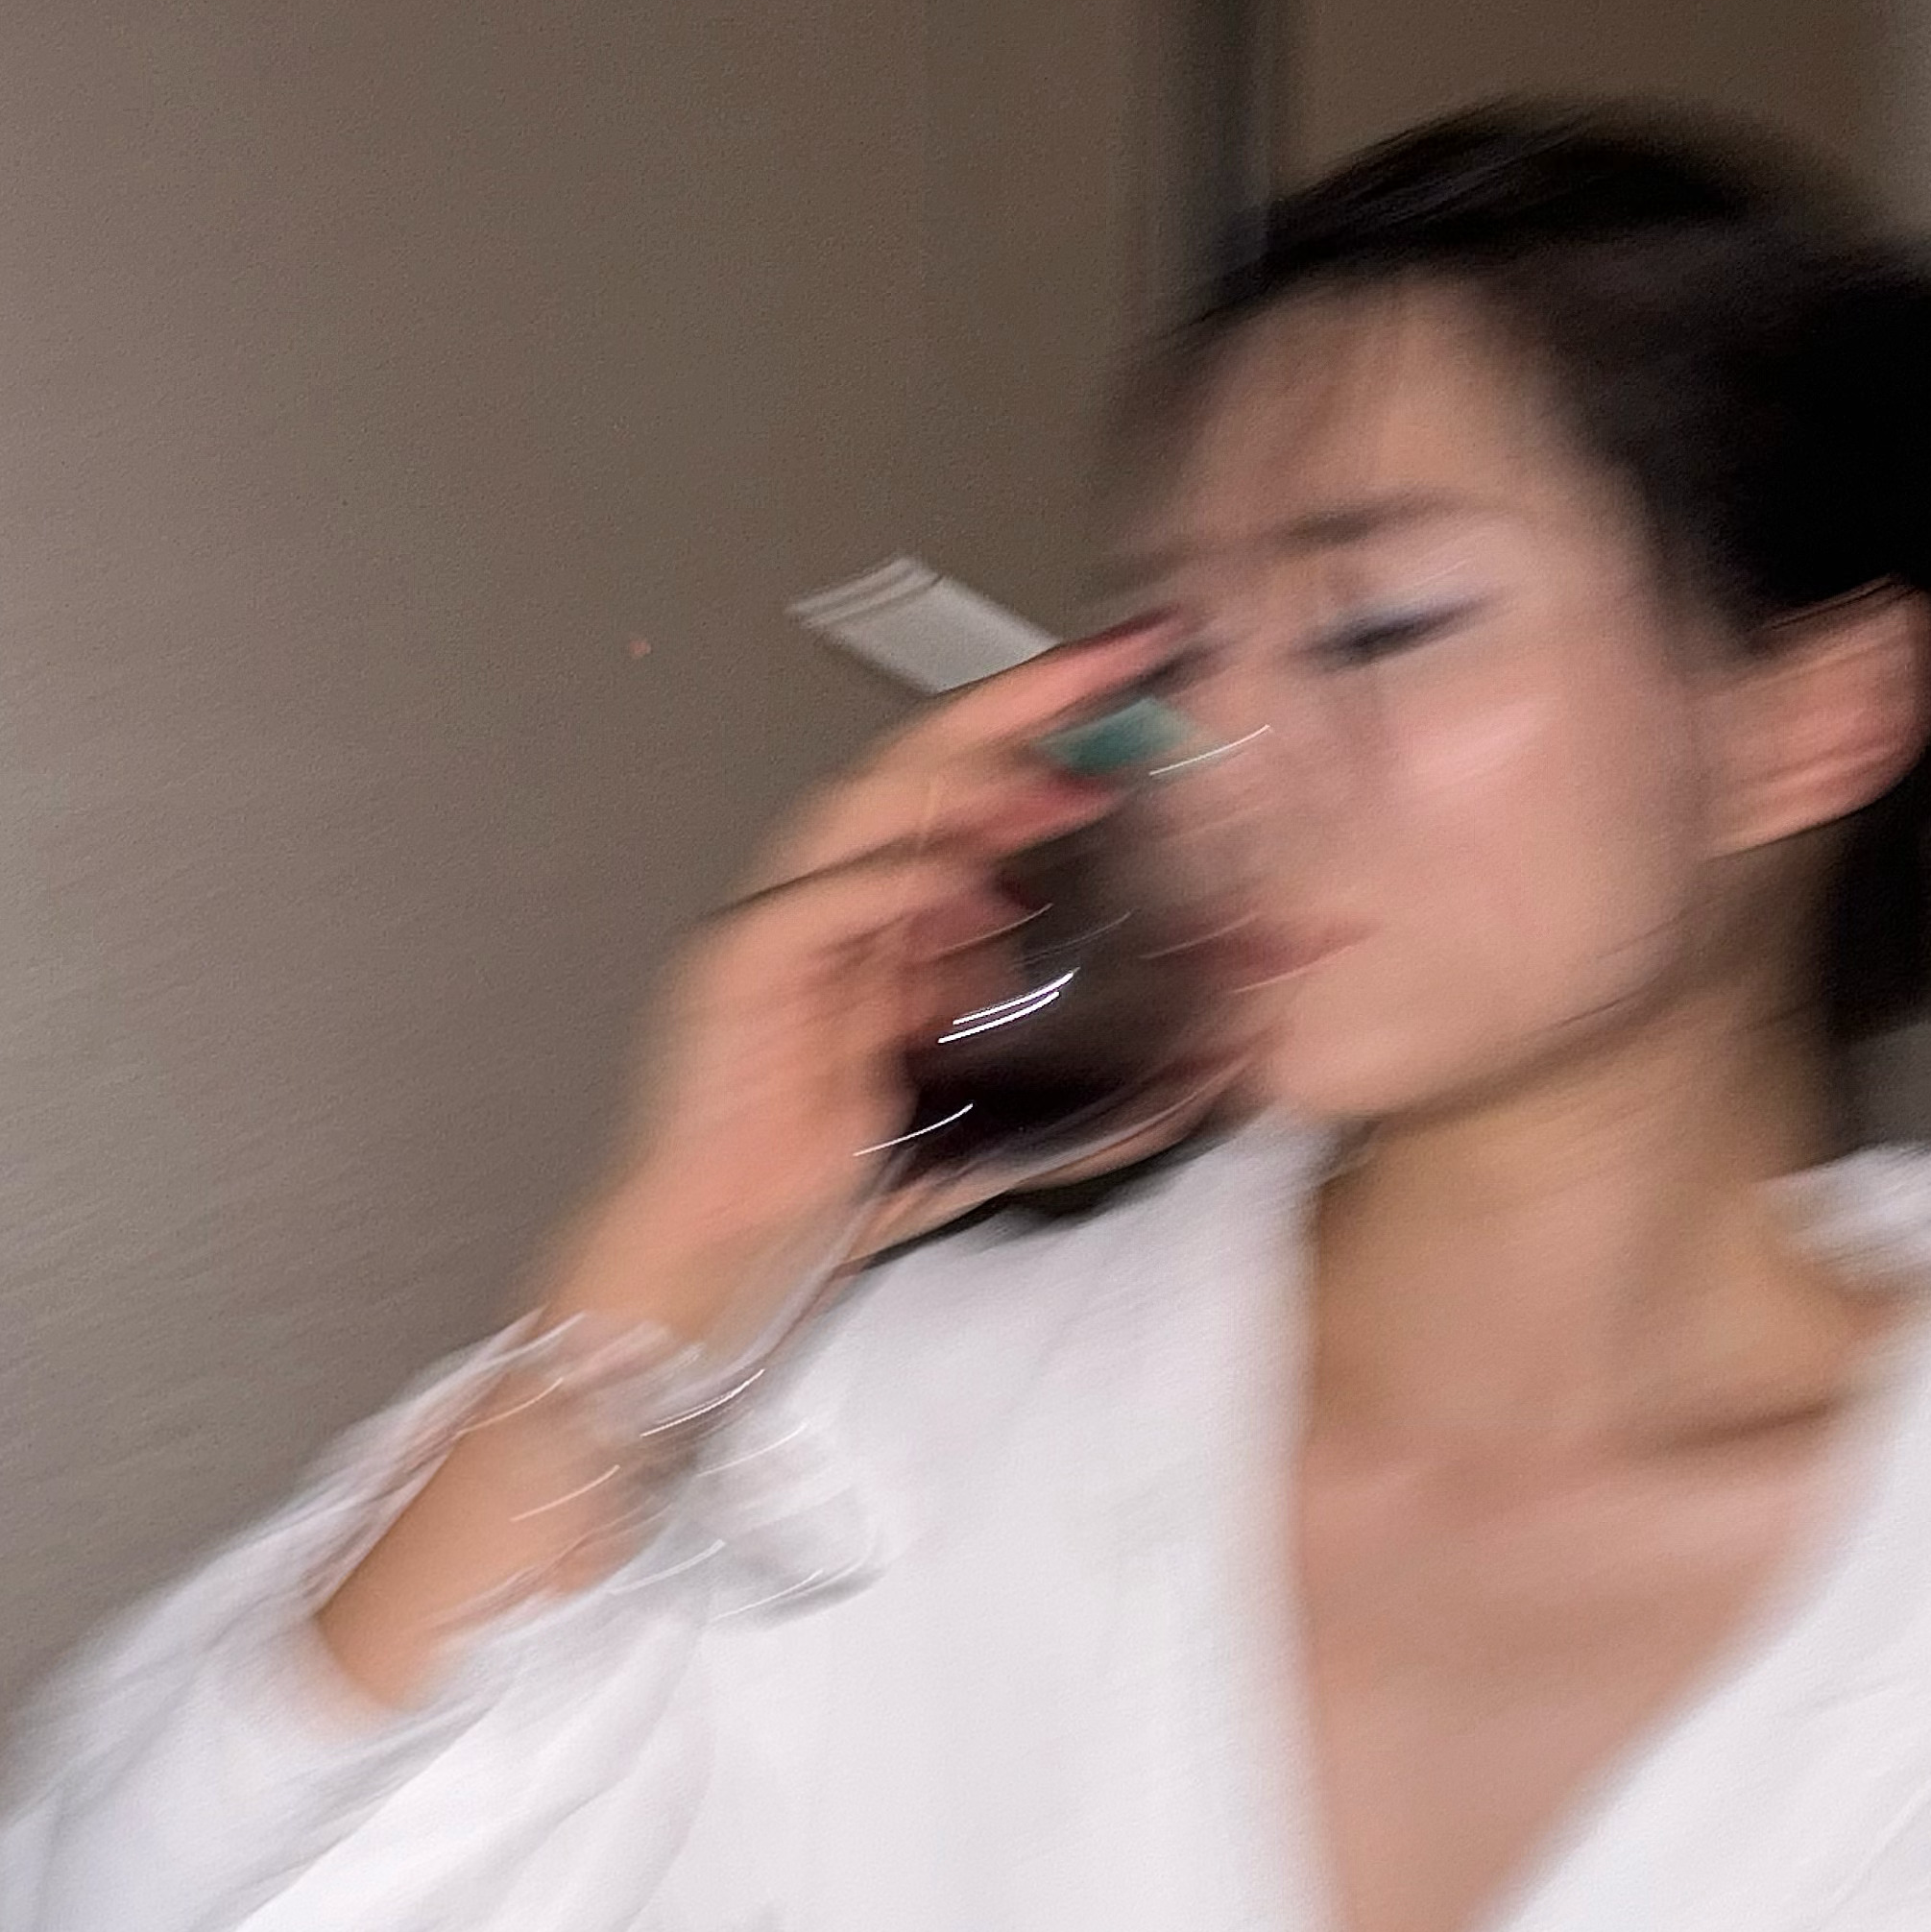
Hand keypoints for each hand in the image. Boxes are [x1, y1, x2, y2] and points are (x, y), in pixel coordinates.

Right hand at [538, 613, 1195, 1355]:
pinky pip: (811, 904)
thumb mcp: (993, 1122)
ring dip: (967, 786)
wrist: (717, 1263)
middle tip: (1120, 668)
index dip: (1051, 724)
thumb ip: (1091, 1091)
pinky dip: (890, 889)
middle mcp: (833, 900)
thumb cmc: (828, 1190)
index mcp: (891, 918)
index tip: (1144, 675)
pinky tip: (968, 892)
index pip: (973, 787)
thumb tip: (1214, 1062)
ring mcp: (776, 927)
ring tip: (1067, 782)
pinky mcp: (731, 972)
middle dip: (1022, 706)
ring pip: (866, 810)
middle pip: (923, 766)